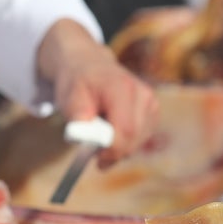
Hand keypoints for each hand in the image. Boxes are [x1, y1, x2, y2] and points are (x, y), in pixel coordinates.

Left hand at [38, 21, 159, 166]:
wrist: (90, 65)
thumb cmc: (78, 84)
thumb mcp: (69, 99)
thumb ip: (78, 120)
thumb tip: (86, 141)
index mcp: (122, 87)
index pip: (126, 130)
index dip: (111, 150)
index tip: (95, 157)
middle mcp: (142, 94)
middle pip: (134, 139)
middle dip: (113, 152)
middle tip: (95, 155)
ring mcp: (151, 102)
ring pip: (138, 142)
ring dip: (118, 147)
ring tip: (101, 133)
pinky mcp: (153, 111)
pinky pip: (141, 138)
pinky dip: (126, 142)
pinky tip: (113, 129)